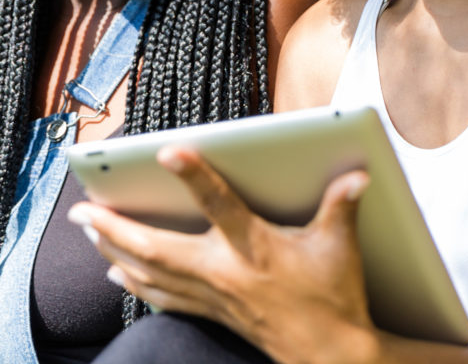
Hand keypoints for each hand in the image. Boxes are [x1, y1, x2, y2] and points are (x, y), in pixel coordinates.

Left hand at [68, 147, 375, 363]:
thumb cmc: (334, 297)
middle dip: (116, 228)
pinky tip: (117, 271)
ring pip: (151, 273)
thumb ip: (342, 205)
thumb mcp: (341, 245)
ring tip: (89, 232)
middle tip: (82, 209)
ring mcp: (213, 295)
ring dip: (115, 251)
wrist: (330, 354)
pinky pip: (162, 296)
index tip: (167, 150)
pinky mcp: (212, 311)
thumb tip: (357, 175)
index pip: (218, 203)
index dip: (193, 176)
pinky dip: (135, 281)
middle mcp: (224, 271)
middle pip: (158, 248)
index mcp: (254, 248)